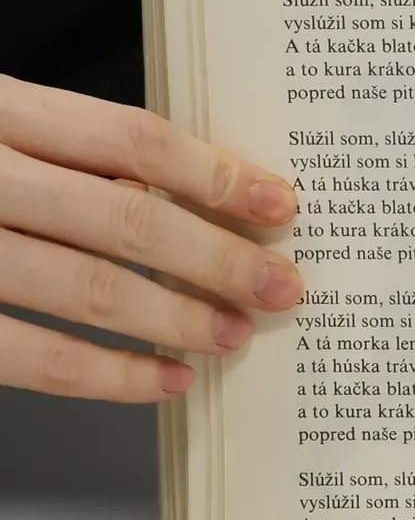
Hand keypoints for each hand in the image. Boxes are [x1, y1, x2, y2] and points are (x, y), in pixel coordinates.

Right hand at [0, 77, 300, 400]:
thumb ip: (63, 150)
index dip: (215, 173)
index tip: (281, 205)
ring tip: (232, 335)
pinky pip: (26, 355)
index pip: (128, 138)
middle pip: (123, 217)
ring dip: (174, 319)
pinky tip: (162, 381)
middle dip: (218, 259)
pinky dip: (106, 376)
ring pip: (83, 288)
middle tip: (283, 288)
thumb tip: (182, 191)